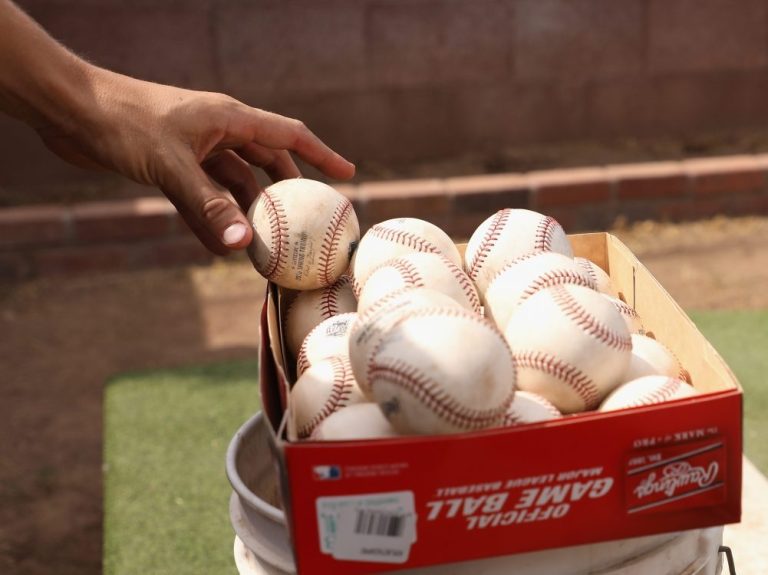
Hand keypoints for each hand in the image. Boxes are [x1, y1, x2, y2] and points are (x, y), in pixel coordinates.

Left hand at [37, 67, 355, 254]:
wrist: (70, 110)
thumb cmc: (123, 122)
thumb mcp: (171, 165)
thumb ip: (208, 207)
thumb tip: (243, 247)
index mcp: (230, 118)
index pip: (289, 135)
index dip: (321, 155)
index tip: (347, 176)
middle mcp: (219, 131)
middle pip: (267, 164)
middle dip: (286, 194)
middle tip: (306, 224)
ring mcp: (197, 149)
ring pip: (235, 185)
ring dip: (248, 213)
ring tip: (264, 247)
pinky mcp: (174, 165)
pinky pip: (205, 197)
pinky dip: (214, 219)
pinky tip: (221, 247)